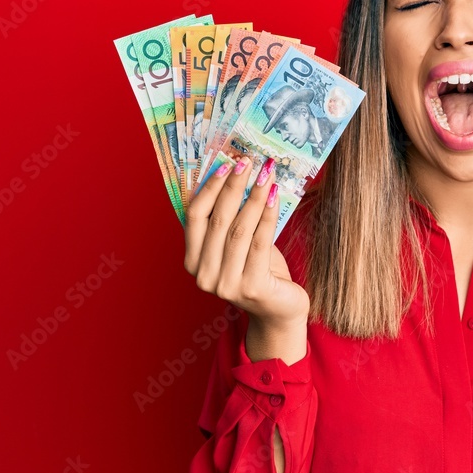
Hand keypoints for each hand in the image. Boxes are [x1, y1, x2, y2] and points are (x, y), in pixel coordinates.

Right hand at [184, 157, 309, 333]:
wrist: (279, 310)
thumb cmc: (259, 271)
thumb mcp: (237, 245)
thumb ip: (230, 220)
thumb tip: (237, 175)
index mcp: (193, 261)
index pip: (194, 217)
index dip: (209, 188)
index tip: (225, 164)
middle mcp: (204, 275)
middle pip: (218, 219)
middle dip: (234, 186)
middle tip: (248, 162)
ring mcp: (226, 284)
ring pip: (240, 229)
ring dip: (254, 197)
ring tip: (267, 174)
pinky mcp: (252, 287)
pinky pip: (260, 242)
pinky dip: (268, 215)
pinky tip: (275, 196)